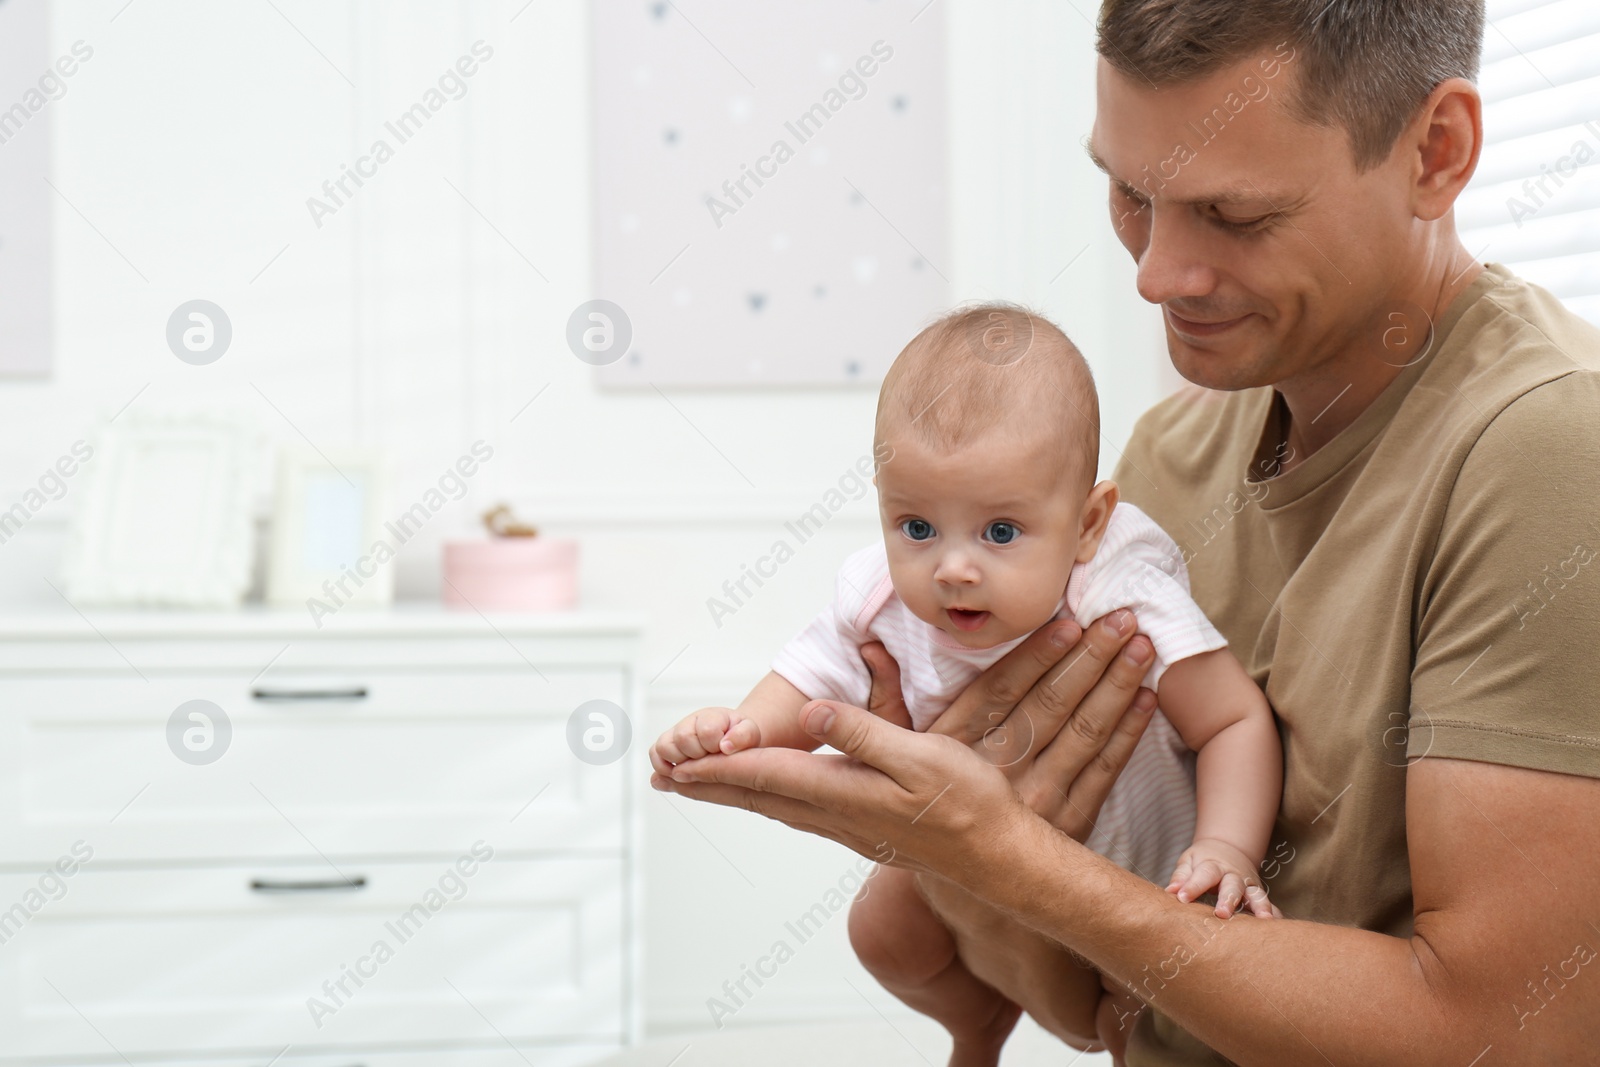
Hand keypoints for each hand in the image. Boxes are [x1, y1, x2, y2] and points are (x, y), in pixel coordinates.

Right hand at [648, 707, 760, 775]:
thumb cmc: (738, 738)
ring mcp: (675, 734)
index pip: (706, 731)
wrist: (729, 741)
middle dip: (698, 755)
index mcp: (711, 716)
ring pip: (664, 747)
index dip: (714, 747)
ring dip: (680, 762)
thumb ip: (743, 736)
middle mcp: (690, 723)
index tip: (723, 751)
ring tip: (695, 767)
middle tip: (710, 759)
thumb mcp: (750, 734)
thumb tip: (726, 746)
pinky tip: (679, 775)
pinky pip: (654, 755)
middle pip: (683, 738)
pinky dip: (663, 768)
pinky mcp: (665, 746)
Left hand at [654, 695, 1029, 877]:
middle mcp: (835, 814)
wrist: (998, 857)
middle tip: (662, 778)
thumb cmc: (968, 803)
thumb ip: (863, 733)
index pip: (765, 775)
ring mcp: (847, 827)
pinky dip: (765, 800)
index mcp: (843, 792)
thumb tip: (811, 713)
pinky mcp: (861, 830)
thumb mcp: (922, 755)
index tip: (678, 761)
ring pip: (774, 806)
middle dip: (707, 785)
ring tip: (697, 785)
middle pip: (758, 795)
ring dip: (731, 794)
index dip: (718, 765)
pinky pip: (796, 812)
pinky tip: (764, 797)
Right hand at [870, 608, 1158, 840]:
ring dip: (1116, 687)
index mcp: (955, 749)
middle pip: (1050, 706)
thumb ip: (884, 703)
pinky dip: (1127, 735)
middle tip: (1123, 619)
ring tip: (1142, 646)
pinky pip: (1104, 771)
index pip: (1002, 692)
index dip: (1038, 656)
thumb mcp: (895, 758)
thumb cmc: (930, 813)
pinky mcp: (1071, 822)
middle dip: (1090, 658)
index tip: (1069, 622)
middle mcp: (997, 774)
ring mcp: (1038, 800)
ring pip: (1083, 733)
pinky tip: (1146, 701)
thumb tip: (872, 650)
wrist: (967, 899)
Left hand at [1166, 838, 1276, 918]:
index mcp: (1212, 865)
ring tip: (1264, 920)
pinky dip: (1275, 915)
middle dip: (1228, 899)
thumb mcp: (1189, 861)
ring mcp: (1248, 885)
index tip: (1181, 898)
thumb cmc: (1202, 861)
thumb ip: (1181, 876)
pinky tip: (1278, 928)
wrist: (1227, 850)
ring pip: (1256, 895)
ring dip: (1260, 907)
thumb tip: (1170, 892)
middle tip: (1221, 914)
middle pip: (1232, 886)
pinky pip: (1269, 905)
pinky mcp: (1257, 895)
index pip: (1203, 875)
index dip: (1192, 886)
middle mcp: (1233, 875)